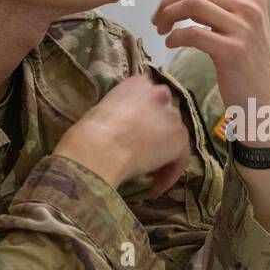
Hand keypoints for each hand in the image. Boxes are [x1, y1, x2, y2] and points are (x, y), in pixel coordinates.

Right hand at [54, 73, 189, 195]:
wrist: (97, 148)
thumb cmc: (89, 133)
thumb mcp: (104, 112)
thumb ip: (123, 114)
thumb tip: (125, 131)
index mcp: (137, 84)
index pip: (150, 97)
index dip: (146, 118)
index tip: (135, 135)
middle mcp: (158, 93)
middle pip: (166, 115)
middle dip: (158, 133)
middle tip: (144, 153)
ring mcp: (171, 115)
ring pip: (174, 135)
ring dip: (165, 154)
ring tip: (150, 174)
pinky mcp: (179, 137)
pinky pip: (180, 158)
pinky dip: (170, 172)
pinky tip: (156, 186)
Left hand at [153, 0, 269, 146]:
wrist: (262, 101)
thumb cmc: (247, 64)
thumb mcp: (240, 23)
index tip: (167, 7)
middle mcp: (251, 8)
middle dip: (169, 1)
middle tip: (157, 19)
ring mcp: (244, 29)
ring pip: (192, 5)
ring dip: (168, 16)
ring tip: (161, 30)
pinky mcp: (232, 51)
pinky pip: (192, 33)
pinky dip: (175, 37)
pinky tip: (170, 44)